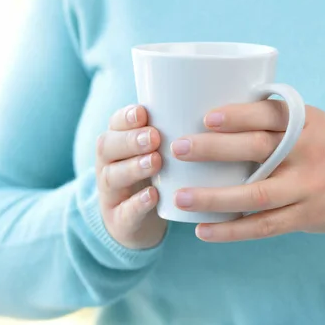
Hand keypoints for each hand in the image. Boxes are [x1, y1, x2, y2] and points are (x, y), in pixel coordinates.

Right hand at [96, 105, 166, 248]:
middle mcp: (108, 165)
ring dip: (134, 168)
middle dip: (130, 140)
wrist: (135, 224)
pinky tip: (153, 195)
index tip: (143, 112)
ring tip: (156, 161)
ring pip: (113, 177)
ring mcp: (111, 193)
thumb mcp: (159, 152)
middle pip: (108, 147)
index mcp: (117, 143)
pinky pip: (125, 211)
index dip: (125, 118)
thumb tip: (216, 100)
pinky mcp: (119, 221)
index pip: (114, 124)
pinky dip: (137, 203)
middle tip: (154, 137)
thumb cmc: (156, 177)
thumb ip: (176, 130)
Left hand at [171, 101, 324, 242]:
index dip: (238, 116)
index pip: (269, 114)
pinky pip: (264, 226)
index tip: (206, 117)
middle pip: (257, 149)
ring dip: (215, 198)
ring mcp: (305, 187)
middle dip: (215, 149)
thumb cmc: (320, 144)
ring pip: (257, 194)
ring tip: (181, 197)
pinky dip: (232, 231)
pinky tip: (203, 231)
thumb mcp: (306, 122)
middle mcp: (305, 153)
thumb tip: (204, 113)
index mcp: (304, 123)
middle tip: (178, 149)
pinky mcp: (303, 216)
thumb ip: (268, 118)